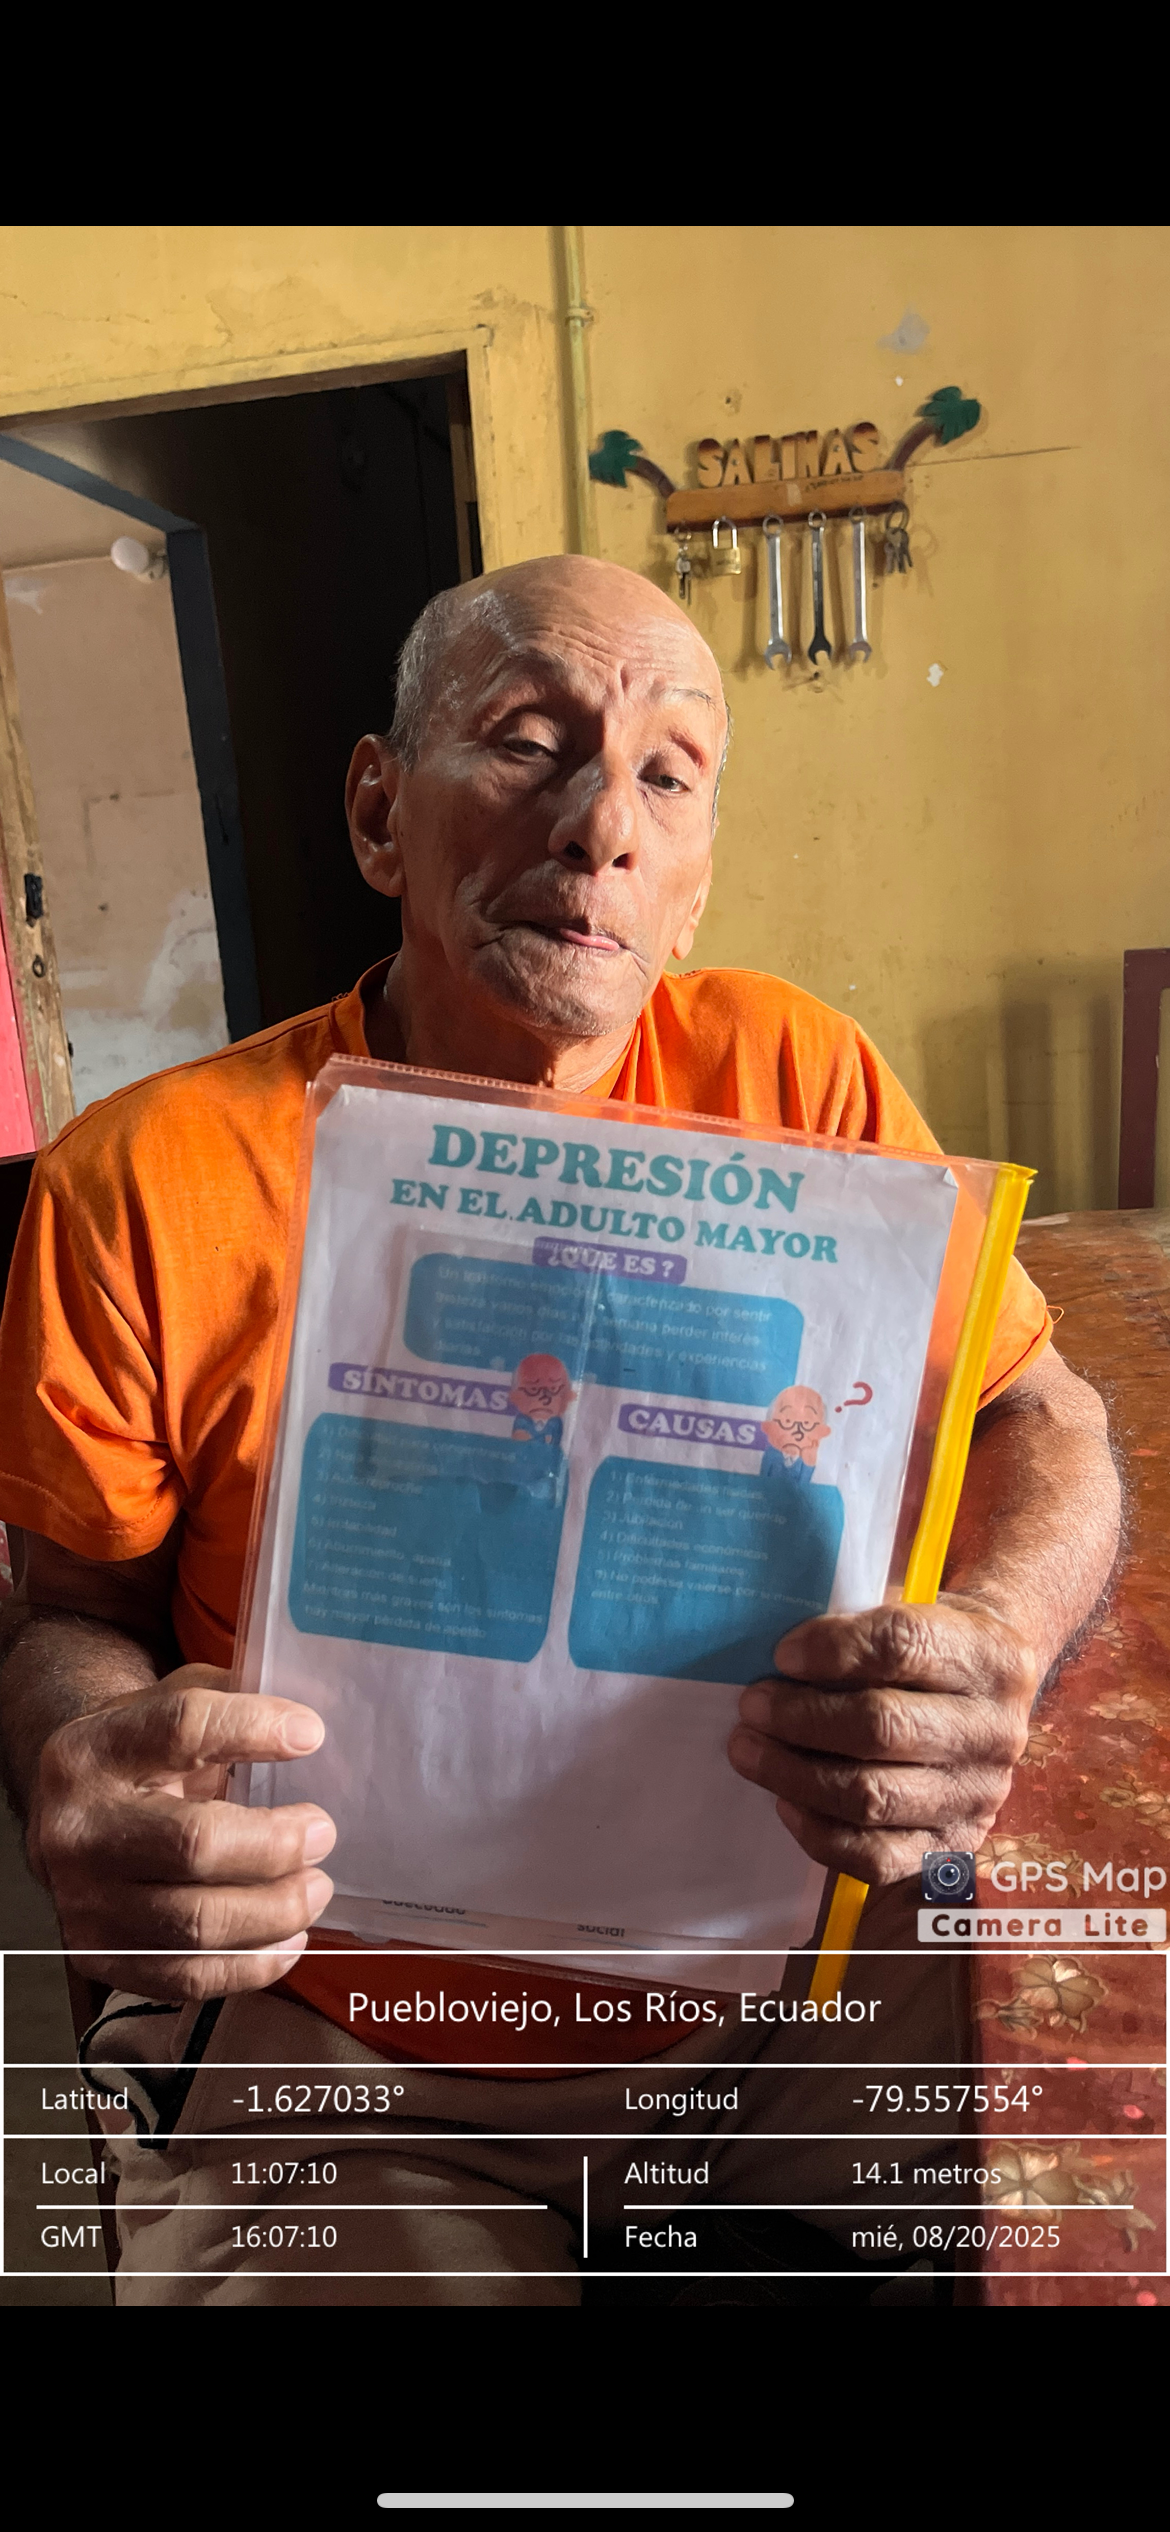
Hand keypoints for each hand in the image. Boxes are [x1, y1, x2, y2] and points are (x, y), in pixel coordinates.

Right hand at [29, 1664, 335, 2000]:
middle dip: (277, 1845)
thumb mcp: (170, 1705)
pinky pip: (189, 1976)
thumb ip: (233, 1703)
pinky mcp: (98, 1956)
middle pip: (194, 1843)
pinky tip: (289, 1938)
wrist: (69, 1815)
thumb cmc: (142, 1758)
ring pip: (196, 1922)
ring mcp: (82, 1901)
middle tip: (322, 1834)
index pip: (180, 1729)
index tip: (311, 1736)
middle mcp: (76, 1828)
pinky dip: (254, 1963)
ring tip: (315, 1888)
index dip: (252, 1729)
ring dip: (276, 1910)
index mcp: (93, 1750)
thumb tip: (309, 1730)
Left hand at [727, 1595, 1037, 1884]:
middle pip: (882, 1728)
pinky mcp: (952, 1847)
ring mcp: (978, 1797)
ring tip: (748, 1750)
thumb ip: (858, 1624)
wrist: (997, 1693)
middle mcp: (994, 1731)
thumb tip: (778, 1659)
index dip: (831, 1650)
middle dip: (801, 1717)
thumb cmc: (934, 1647)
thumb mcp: (915, 1611)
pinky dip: (818, 1832)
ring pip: (871, 1796)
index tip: (782, 1654)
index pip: (903, 1646)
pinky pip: (874, 1857)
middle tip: (751, 1705)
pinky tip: (786, 1801)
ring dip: (793, 1774)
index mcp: (990, 1657)